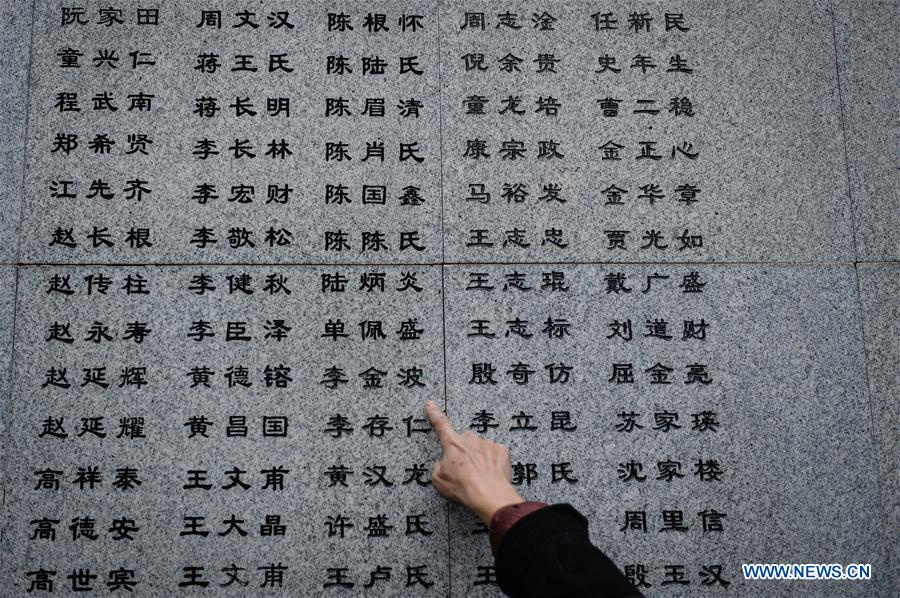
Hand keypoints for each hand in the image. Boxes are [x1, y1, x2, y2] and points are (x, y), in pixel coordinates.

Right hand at [425, 400, 523, 523]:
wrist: (489, 495)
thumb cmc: (463, 488)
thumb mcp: (439, 480)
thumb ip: (439, 466)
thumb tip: (445, 462)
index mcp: (453, 445)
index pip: (441, 425)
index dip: (434, 414)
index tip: (431, 404)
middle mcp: (470, 439)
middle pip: (465, 442)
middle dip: (465, 452)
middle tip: (467, 471)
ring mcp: (487, 443)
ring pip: (481, 448)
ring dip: (480, 458)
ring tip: (481, 476)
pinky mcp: (502, 450)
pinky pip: (495, 453)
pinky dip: (493, 462)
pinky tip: (492, 473)